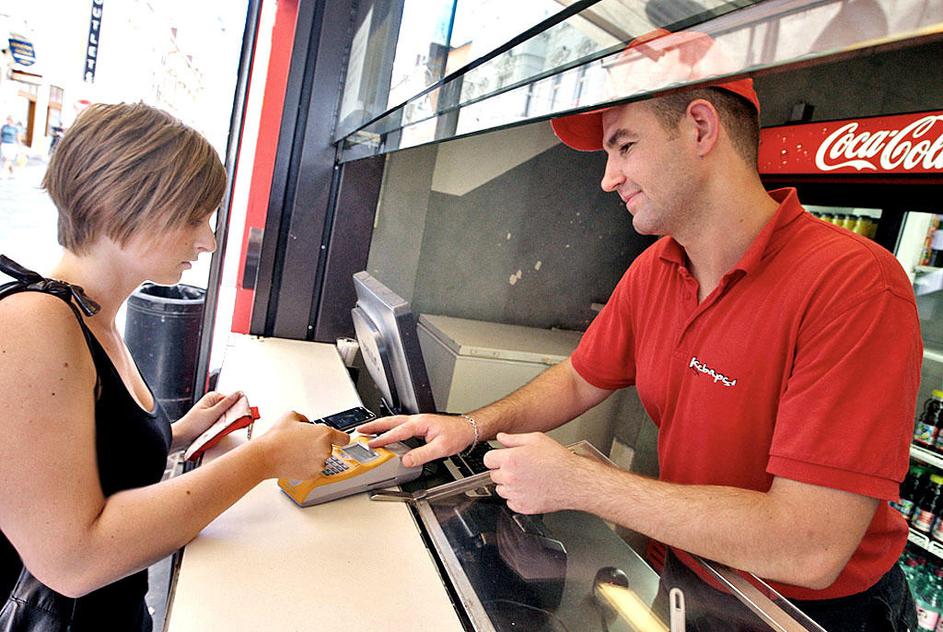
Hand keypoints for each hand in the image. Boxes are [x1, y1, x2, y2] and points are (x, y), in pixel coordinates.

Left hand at [174, 391, 244, 449]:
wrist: (181, 437)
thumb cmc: (192, 425)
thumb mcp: (213, 413)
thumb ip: (227, 403)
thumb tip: (238, 393)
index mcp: (212, 396)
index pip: (232, 398)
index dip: (238, 407)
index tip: (242, 414)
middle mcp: (212, 402)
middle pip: (230, 408)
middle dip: (232, 416)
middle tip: (229, 423)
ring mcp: (212, 411)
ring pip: (227, 416)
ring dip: (227, 423)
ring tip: (220, 428)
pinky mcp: (211, 420)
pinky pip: (222, 422)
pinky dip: (222, 426)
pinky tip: (219, 431)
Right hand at [255, 411, 349, 479]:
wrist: (266, 456)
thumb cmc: (277, 438)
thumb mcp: (291, 416)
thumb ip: (305, 418)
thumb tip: (306, 423)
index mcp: (324, 434)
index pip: (344, 438)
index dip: (340, 438)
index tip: (338, 439)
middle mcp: (325, 450)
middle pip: (329, 448)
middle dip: (319, 445)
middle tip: (303, 442)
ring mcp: (319, 464)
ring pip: (321, 459)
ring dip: (313, 456)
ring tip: (296, 451)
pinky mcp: (312, 475)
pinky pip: (314, 469)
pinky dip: (307, 465)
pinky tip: (295, 459)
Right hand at [359, 414, 475, 467]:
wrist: (468, 429)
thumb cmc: (457, 434)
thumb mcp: (441, 448)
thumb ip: (422, 455)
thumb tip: (406, 460)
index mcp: (420, 423)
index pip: (397, 432)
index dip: (383, 439)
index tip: (372, 444)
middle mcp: (417, 420)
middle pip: (390, 421)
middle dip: (374, 426)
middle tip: (360, 430)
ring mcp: (418, 422)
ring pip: (394, 421)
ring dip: (379, 425)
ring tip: (367, 430)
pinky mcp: (420, 425)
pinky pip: (400, 425)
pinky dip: (389, 427)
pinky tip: (386, 433)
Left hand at [485, 432, 595, 513]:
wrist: (574, 481)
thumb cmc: (558, 460)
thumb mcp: (536, 439)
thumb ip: (514, 439)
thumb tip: (500, 438)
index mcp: (510, 459)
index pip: (487, 459)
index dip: (496, 457)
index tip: (502, 458)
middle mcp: (509, 478)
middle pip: (493, 474)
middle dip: (503, 470)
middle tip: (520, 468)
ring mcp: (515, 494)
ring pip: (501, 489)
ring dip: (509, 484)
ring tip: (527, 478)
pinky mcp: (521, 507)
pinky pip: (510, 502)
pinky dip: (517, 497)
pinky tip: (530, 489)